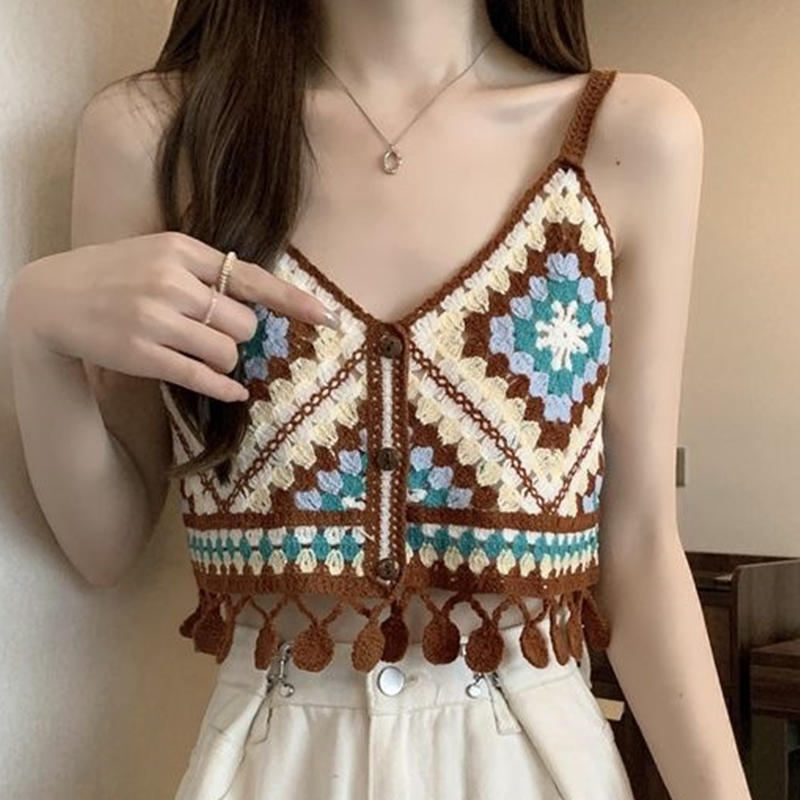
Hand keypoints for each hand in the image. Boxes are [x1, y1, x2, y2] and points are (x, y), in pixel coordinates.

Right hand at [9, 231, 339, 401]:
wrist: (53, 298)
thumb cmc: (118, 274)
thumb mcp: (161, 253)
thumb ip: (208, 270)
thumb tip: (259, 303)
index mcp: (183, 250)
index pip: (252, 278)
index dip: (295, 301)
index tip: (329, 319)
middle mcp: (172, 282)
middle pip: (244, 323)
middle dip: (238, 334)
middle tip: (211, 331)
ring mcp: (156, 319)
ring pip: (227, 352)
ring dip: (226, 359)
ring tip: (200, 352)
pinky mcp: (143, 354)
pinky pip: (203, 377)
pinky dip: (225, 386)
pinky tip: (233, 390)